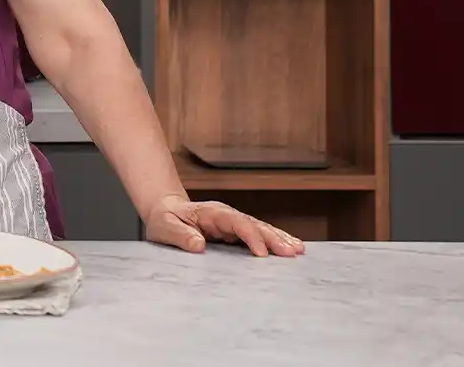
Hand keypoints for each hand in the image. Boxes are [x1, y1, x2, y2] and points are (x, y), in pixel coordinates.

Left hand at [143, 194, 303, 257]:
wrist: (165, 211)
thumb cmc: (164, 220)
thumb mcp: (164, 228)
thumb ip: (179, 235)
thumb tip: (199, 244)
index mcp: (211, 213)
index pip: (236, 222)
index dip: (250, 236)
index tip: (262, 253)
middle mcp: (227, 215)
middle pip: (254, 224)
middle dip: (273, 238)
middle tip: (293, 252)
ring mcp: (233, 223)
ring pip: (260, 228)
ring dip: (279, 238)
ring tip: (299, 250)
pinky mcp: (235, 232)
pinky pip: (258, 235)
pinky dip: (274, 241)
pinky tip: (290, 248)